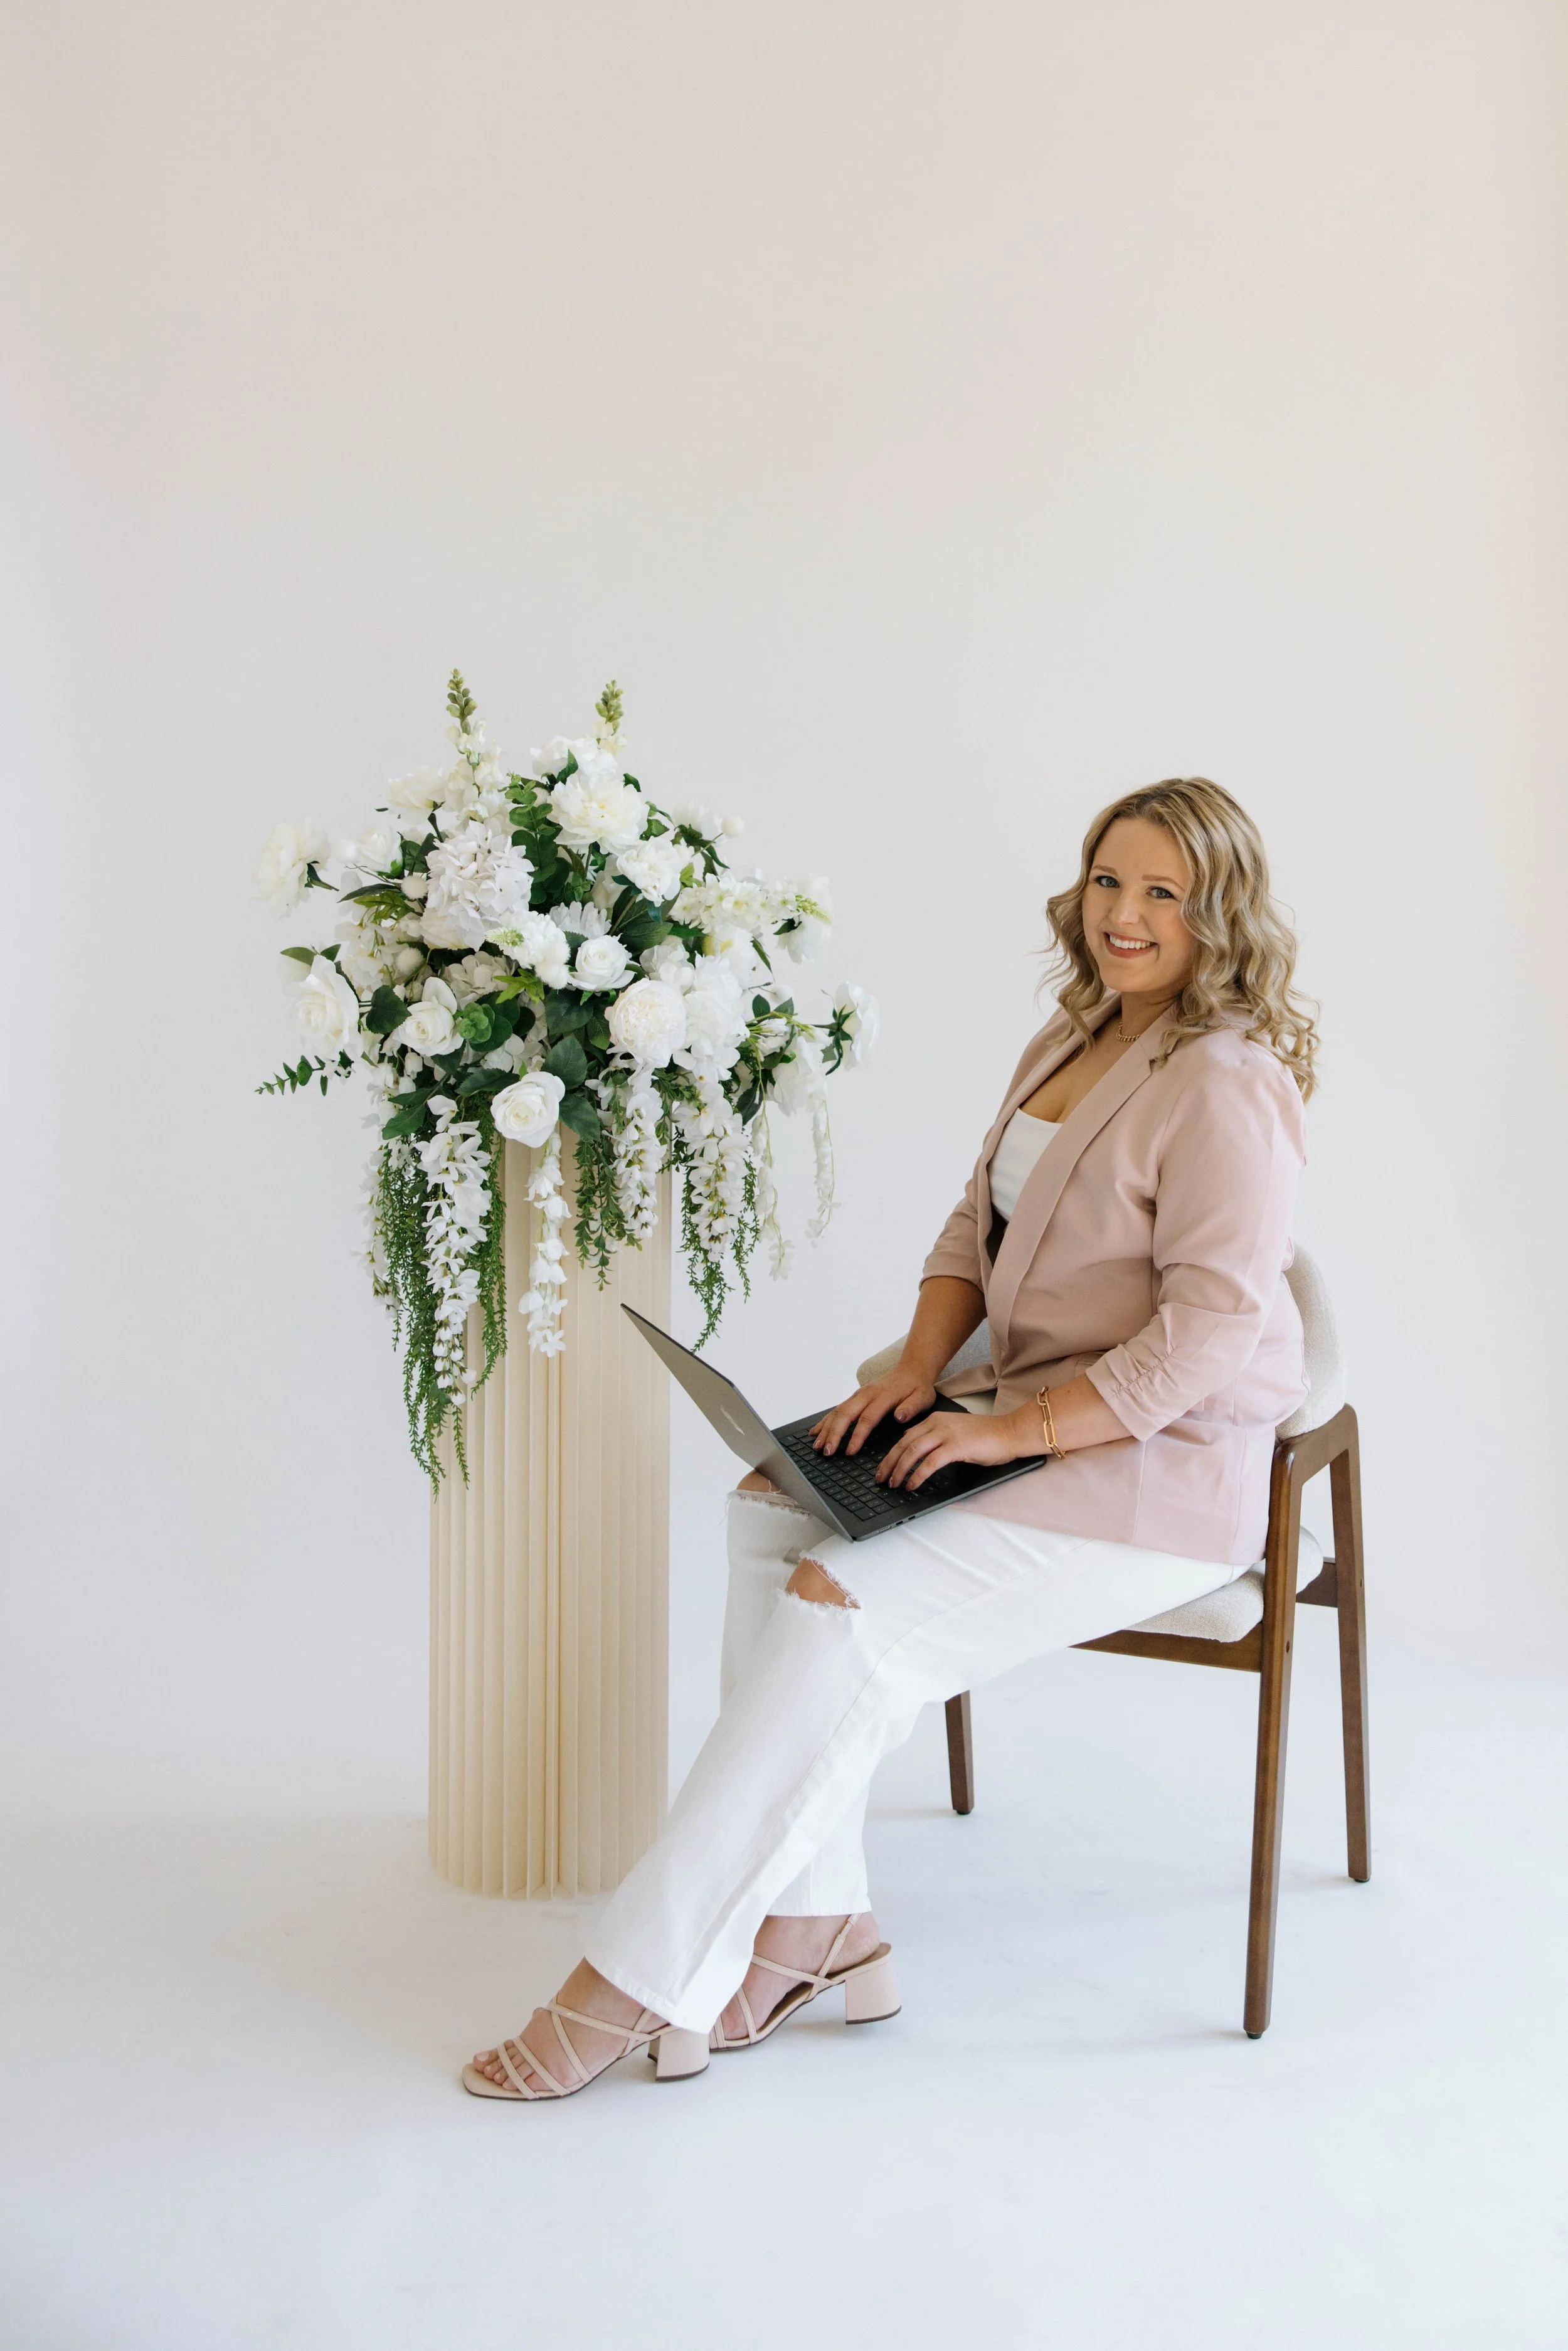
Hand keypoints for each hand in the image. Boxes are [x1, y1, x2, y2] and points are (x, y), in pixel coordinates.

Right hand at [810, 1368, 938, 1457]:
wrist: (912, 1368)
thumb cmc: (917, 1387)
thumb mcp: (922, 1398)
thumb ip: (911, 1408)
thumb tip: (899, 1417)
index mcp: (883, 1397)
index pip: (867, 1418)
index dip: (857, 1436)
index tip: (849, 1452)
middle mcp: (867, 1394)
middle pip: (846, 1414)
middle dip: (834, 1433)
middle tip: (827, 1451)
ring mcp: (859, 1394)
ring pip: (838, 1411)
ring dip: (826, 1428)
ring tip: (817, 1445)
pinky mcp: (856, 1396)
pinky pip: (837, 1409)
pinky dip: (825, 1420)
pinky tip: (816, 1431)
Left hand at [876, 1404, 1041, 1491]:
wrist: (1009, 1433)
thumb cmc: (986, 1437)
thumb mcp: (955, 1433)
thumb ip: (936, 1438)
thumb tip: (916, 1454)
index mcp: (935, 1419)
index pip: (905, 1437)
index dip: (891, 1454)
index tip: (883, 1468)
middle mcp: (937, 1423)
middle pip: (904, 1444)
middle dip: (889, 1463)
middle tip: (881, 1479)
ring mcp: (946, 1434)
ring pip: (913, 1452)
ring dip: (899, 1470)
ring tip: (893, 1484)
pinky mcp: (956, 1446)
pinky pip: (929, 1462)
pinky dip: (917, 1475)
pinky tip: (912, 1485)